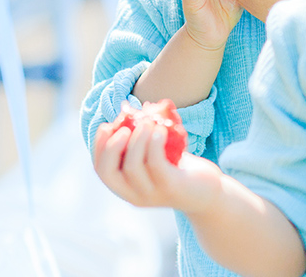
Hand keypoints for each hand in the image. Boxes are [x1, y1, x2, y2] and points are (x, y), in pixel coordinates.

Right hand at [93, 118, 224, 214]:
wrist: (207, 192)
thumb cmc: (178, 169)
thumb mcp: (156, 156)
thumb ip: (141, 142)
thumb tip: (130, 109)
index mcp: (126, 188)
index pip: (101, 170)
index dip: (98, 147)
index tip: (106, 126)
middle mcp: (134, 195)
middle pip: (109, 172)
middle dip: (110, 146)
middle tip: (124, 127)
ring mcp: (152, 194)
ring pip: (132, 166)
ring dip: (137, 139)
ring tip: (149, 121)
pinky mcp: (171, 188)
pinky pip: (156, 164)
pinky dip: (154, 143)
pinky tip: (161, 130)